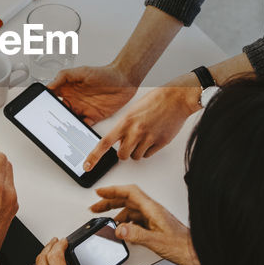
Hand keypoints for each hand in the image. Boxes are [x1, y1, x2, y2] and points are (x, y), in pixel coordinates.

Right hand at [48, 63, 138, 124]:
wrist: (124, 79)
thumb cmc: (104, 73)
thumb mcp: (81, 71)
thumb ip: (64, 77)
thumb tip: (49, 85)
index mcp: (69, 89)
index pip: (53, 98)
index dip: (46, 104)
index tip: (40, 109)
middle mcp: (74, 100)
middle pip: (60, 112)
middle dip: (54, 119)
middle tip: (49, 125)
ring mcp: (83, 109)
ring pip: (71, 121)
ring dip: (66, 126)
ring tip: (60, 133)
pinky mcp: (94, 117)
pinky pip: (84, 126)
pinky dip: (80, 131)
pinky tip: (76, 134)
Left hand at [82, 72, 200, 169]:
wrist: (177, 98)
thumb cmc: (155, 101)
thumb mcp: (133, 111)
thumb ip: (124, 127)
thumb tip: (120, 141)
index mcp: (125, 122)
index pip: (104, 143)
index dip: (94, 157)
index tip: (87, 166)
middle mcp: (135, 131)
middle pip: (122, 155)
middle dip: (124, 152)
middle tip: (130, 143)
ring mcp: (148, 138)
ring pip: (136, 157)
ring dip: (137, 151)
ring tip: (144, 137)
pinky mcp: (160, 143)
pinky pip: (148, 155)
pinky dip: (148, 150)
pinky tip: (152, 138)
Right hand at [90, 184, 201, 264]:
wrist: (194, 254)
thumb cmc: (181, 246)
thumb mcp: (155, 241)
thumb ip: (135, 234)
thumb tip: (119, 229)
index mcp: (152, 209)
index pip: (130, 192)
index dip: (114, 190)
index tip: (100, 192)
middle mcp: (153, 211)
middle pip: (128, 200)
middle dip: (110, 201)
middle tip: (96, 206)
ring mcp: (154, 218)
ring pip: (131, 210)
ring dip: (117, 212)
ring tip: (105, 219)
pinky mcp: (155, 226)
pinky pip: (136, 220)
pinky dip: (125, 223)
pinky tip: (122, 230)